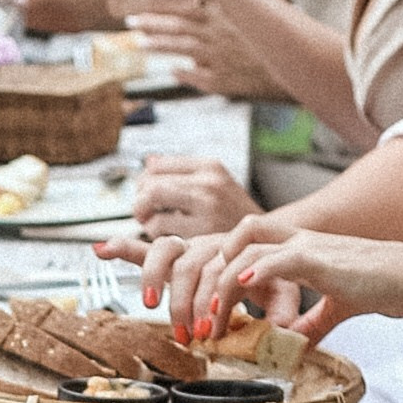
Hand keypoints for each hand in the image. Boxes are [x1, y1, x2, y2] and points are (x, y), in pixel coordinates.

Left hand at [127, 153, 255, 239]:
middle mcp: (209, 182)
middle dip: (139, 201)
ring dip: (147, 219)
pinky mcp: (202, 232)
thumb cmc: (234, 215)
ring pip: (151, 204)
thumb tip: (148, 162)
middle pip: (150, 184)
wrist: (263, 240)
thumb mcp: (216, 183)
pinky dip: (159, 236)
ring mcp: (206, 206)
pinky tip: (172, 238)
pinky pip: (162, 230)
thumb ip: (183, 173)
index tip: (144, 193)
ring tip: (157, 226)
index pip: (156, 165)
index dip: (143, 181)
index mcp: (210, 166)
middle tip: (144, 213)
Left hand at [143, 207, 402, 346]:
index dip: (204, 269)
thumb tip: (293, 345)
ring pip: (243, 251)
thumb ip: (310, 324)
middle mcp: (291, 240)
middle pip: (226, 244)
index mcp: (291, 249)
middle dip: (198, 281)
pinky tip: (237, 292)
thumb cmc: (382, 289)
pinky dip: (253, 274)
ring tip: (208, 321)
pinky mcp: (320, 258)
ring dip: (219, 288)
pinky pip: (277, 258)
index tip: (186, 307)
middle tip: (186, 323)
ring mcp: (303, 246)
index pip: (234, 247)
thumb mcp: (336, 309)